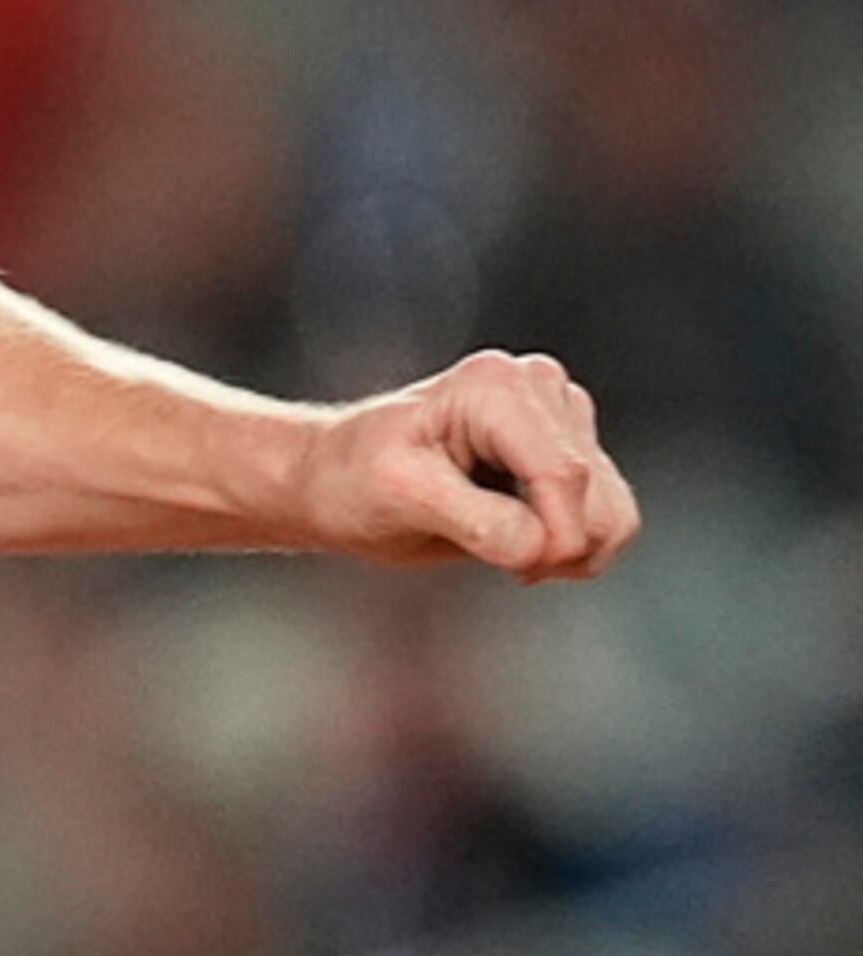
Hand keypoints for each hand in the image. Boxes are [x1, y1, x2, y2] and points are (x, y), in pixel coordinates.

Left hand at [301, 350, 637, 578]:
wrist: (341, 477)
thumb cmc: (355, 479)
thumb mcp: (399, 496)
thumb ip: (476, 521)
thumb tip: (540, 546)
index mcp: (493, 385)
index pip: (563, 474)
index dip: (554, 538)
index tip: (519, 571)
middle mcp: (537, 384)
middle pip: (596, 496)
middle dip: (561, 547)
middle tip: (500, 560)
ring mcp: (560, 412)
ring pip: (614, 509)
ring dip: (572, 550)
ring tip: (506, 549)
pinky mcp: (572, 445)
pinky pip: (613, 514)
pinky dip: (579, 545)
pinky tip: (526, 540)